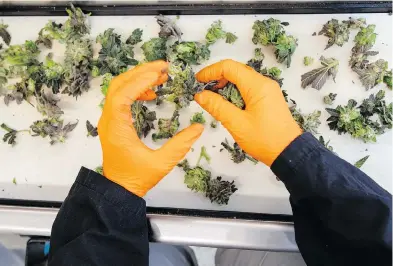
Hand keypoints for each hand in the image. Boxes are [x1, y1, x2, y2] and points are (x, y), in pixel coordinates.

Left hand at [98, 61, 203, 196]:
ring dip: (138, 79)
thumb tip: (198, 127)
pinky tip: (151, 93)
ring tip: (160, 76)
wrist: (119, 190)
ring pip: (119, 89)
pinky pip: (121, 98)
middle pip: (119, 85)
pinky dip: (135, 90)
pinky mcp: (114, 122)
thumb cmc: (137, 178)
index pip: (123, 94)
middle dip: (141, 72)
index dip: (140, 80)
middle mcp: (109, 120)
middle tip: (163, 67)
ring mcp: (109, 120)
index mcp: (116, 127)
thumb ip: (180, 145)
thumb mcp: (161, 163)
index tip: (160, 73)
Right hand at [194, 59, 300, 165]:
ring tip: (213, 99)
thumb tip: (200, 95)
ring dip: (226, 86)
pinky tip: (228, 105)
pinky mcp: (269, 99)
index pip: (229, 67)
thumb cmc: (264, 139)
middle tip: (203, 91)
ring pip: (242, 80)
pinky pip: (249, 88)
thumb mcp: (236, 124)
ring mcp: (268, 90)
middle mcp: (264, 83)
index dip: (211, 71)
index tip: (198, 81)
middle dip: (217, 78)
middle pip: (236, 71)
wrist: (289, 153)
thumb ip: (217, 107)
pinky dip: (235, 92)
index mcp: (257, 85)